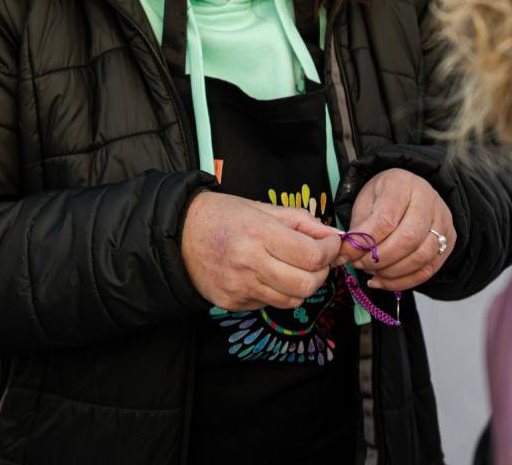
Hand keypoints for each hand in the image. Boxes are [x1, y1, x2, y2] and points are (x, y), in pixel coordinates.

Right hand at [181, 190, 341, 310]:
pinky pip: (269, 304)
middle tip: (318, 260)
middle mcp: (250, 264)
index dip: (330, 251)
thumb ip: (302, 221)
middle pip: (306, 284)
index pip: (311, 255)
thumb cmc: (224, 216)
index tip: (332, 243)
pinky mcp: (232, 303)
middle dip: (321, 273)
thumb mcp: (264, 208)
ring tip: (293, 267)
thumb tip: (332, 235)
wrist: (179, 235)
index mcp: (259, 234)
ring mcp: (240, 288)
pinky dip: (277, 292)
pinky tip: (266, 274)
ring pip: (291, 300)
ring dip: (302, 285)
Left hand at [337, 168, 456, 291]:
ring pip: (421, 257)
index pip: (386, 219)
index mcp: (402, 184)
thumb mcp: (366, 202)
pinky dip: (403, 281)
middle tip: (360, 265)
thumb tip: (344, 256)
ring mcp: (442, 221)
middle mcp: (428, 200)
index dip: (364, 242)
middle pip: (408, 239)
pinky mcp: (448, 241)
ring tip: (372, 272)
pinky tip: (383, 280)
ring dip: (391, 272)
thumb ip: (358, 228)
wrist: (410, 191)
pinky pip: (428, 269)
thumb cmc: (384, 197)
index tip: (346, 253)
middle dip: (379, 259)